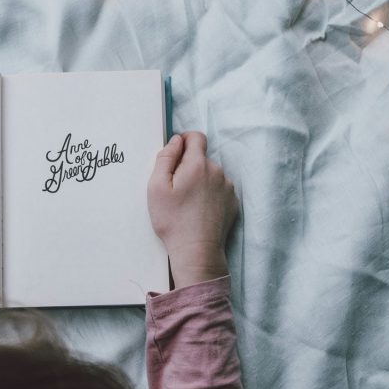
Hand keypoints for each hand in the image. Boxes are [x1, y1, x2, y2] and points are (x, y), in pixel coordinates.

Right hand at [147, 132, 238, 287]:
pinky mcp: (232, 202)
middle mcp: (217, 172)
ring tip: (187, 203)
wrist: (197, 251)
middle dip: (188, 166)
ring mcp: (227, 188)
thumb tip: (175, 141)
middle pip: (201, 158)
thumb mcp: (156, 187)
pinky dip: (209, 195)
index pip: (196, 137)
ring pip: (210, 174)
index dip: (183, 140)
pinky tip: (198, 211)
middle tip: (175, 188)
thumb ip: (165, 158)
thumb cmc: (173, 221)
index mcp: (197, 164)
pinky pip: (219, 190)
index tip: (175, 153)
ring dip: (199, 181)